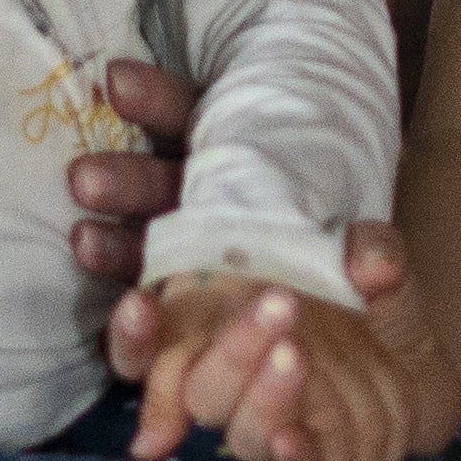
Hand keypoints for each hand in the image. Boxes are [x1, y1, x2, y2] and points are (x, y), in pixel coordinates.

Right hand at [69, 58, 419, 327]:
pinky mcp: (179, 331)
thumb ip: (374, 255)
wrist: (372, 378)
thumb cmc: (358, 295)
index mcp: (238, 169)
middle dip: (122, 177)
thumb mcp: (376, 269)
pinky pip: (149, 330)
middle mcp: (201, 211)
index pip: (187, 118)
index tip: (120, 81)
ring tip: (84, 240)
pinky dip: (135, 329)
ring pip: (141, 247)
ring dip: (112, 244)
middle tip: (86, 177)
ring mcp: (185, 269)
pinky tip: (130, 315)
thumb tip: (374, 264)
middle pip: (153, 183)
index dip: (154, 97)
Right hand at [131, 276, 437, 460]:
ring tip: (297, 357)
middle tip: (281, 305)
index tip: (140, 306)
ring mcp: (270, 422)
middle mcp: (234, 378)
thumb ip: (371, 250)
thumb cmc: (373, 304)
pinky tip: (299, 443)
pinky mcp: (314, 454)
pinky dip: (297, 456)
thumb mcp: (377, 261)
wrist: (420, 364)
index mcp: (224, 320)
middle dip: (235, 348)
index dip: (135, 333)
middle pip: (203, 387)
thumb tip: (368, 261)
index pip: (153, 341)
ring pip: (243, 432)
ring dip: (267, 400)